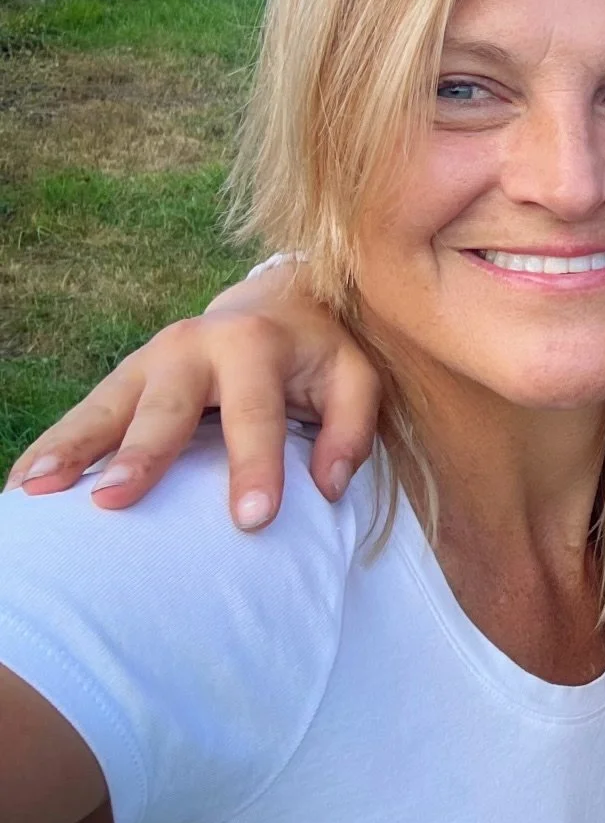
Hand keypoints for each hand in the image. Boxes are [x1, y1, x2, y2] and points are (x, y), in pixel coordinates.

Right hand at [4, 262, 379, 529]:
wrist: (274, 300)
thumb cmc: (317, 354)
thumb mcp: (354, 378)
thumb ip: (351, 429)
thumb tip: (327, 486)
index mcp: (256, 345)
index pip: (256, 413)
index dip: (256, 466)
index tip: (251, 521)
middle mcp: (193, 345)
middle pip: (166, 406)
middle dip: (141, 454)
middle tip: (114, 500)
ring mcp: (149, 360)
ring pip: (106, 406)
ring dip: (71, 447)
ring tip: (37, 490)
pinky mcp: (124, 378)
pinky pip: (83, 414)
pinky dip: (52, 447)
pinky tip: (24, 485)